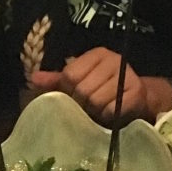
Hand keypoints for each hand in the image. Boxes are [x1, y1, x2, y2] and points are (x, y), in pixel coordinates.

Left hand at [30, 47, 147, 122]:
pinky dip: (108, 115)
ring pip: (97, 100)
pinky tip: (111, 112)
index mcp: (97, 54)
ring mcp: (127, 74)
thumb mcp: (81, 80)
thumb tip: (33, 78)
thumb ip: (58, 80)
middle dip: (83, 103)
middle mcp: (113, 59)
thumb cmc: (104, 89)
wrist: (138, 99)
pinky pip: (112, 109)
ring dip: (96, 111)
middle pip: (82, 89)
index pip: (70, 74)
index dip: (69, 90)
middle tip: (88, 107)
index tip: (75, 96)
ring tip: (100, 109)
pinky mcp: (137, 91)